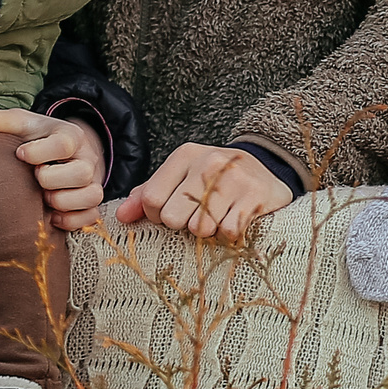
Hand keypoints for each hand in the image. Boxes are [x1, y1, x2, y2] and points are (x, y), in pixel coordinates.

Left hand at [0, 107, 106, 231]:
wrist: (60, 151)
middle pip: (81, 173)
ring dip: (63, 202)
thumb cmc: (33, 137)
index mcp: (69, 135)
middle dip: (51, 180)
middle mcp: (86, 158)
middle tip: (34, 178)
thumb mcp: (16, 123)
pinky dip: (71, 220)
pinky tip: (50, 216)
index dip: (39, 152)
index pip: (64, 144)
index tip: (19, 154)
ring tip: (42, 198)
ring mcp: (92, 182)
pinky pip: (91, 217)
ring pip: (91, 196)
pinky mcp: (91, 203)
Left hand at [114, 142, 292, 241]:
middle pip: (173, 218)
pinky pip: (227, 232)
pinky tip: (234, 218)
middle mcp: (208, 162)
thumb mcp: (181, 178)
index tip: (172, 213)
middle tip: (198, 215)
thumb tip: (120, 217)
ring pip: (200, 228)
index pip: (151, 199)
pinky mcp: (254, 196)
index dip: (157, 216)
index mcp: (185, 155)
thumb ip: (148, 195)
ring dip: (208, 231)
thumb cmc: (214, 180)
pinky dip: (229, 233)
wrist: (267, 170)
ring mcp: (233, 178)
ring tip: (218, 215)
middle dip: (183, 225)